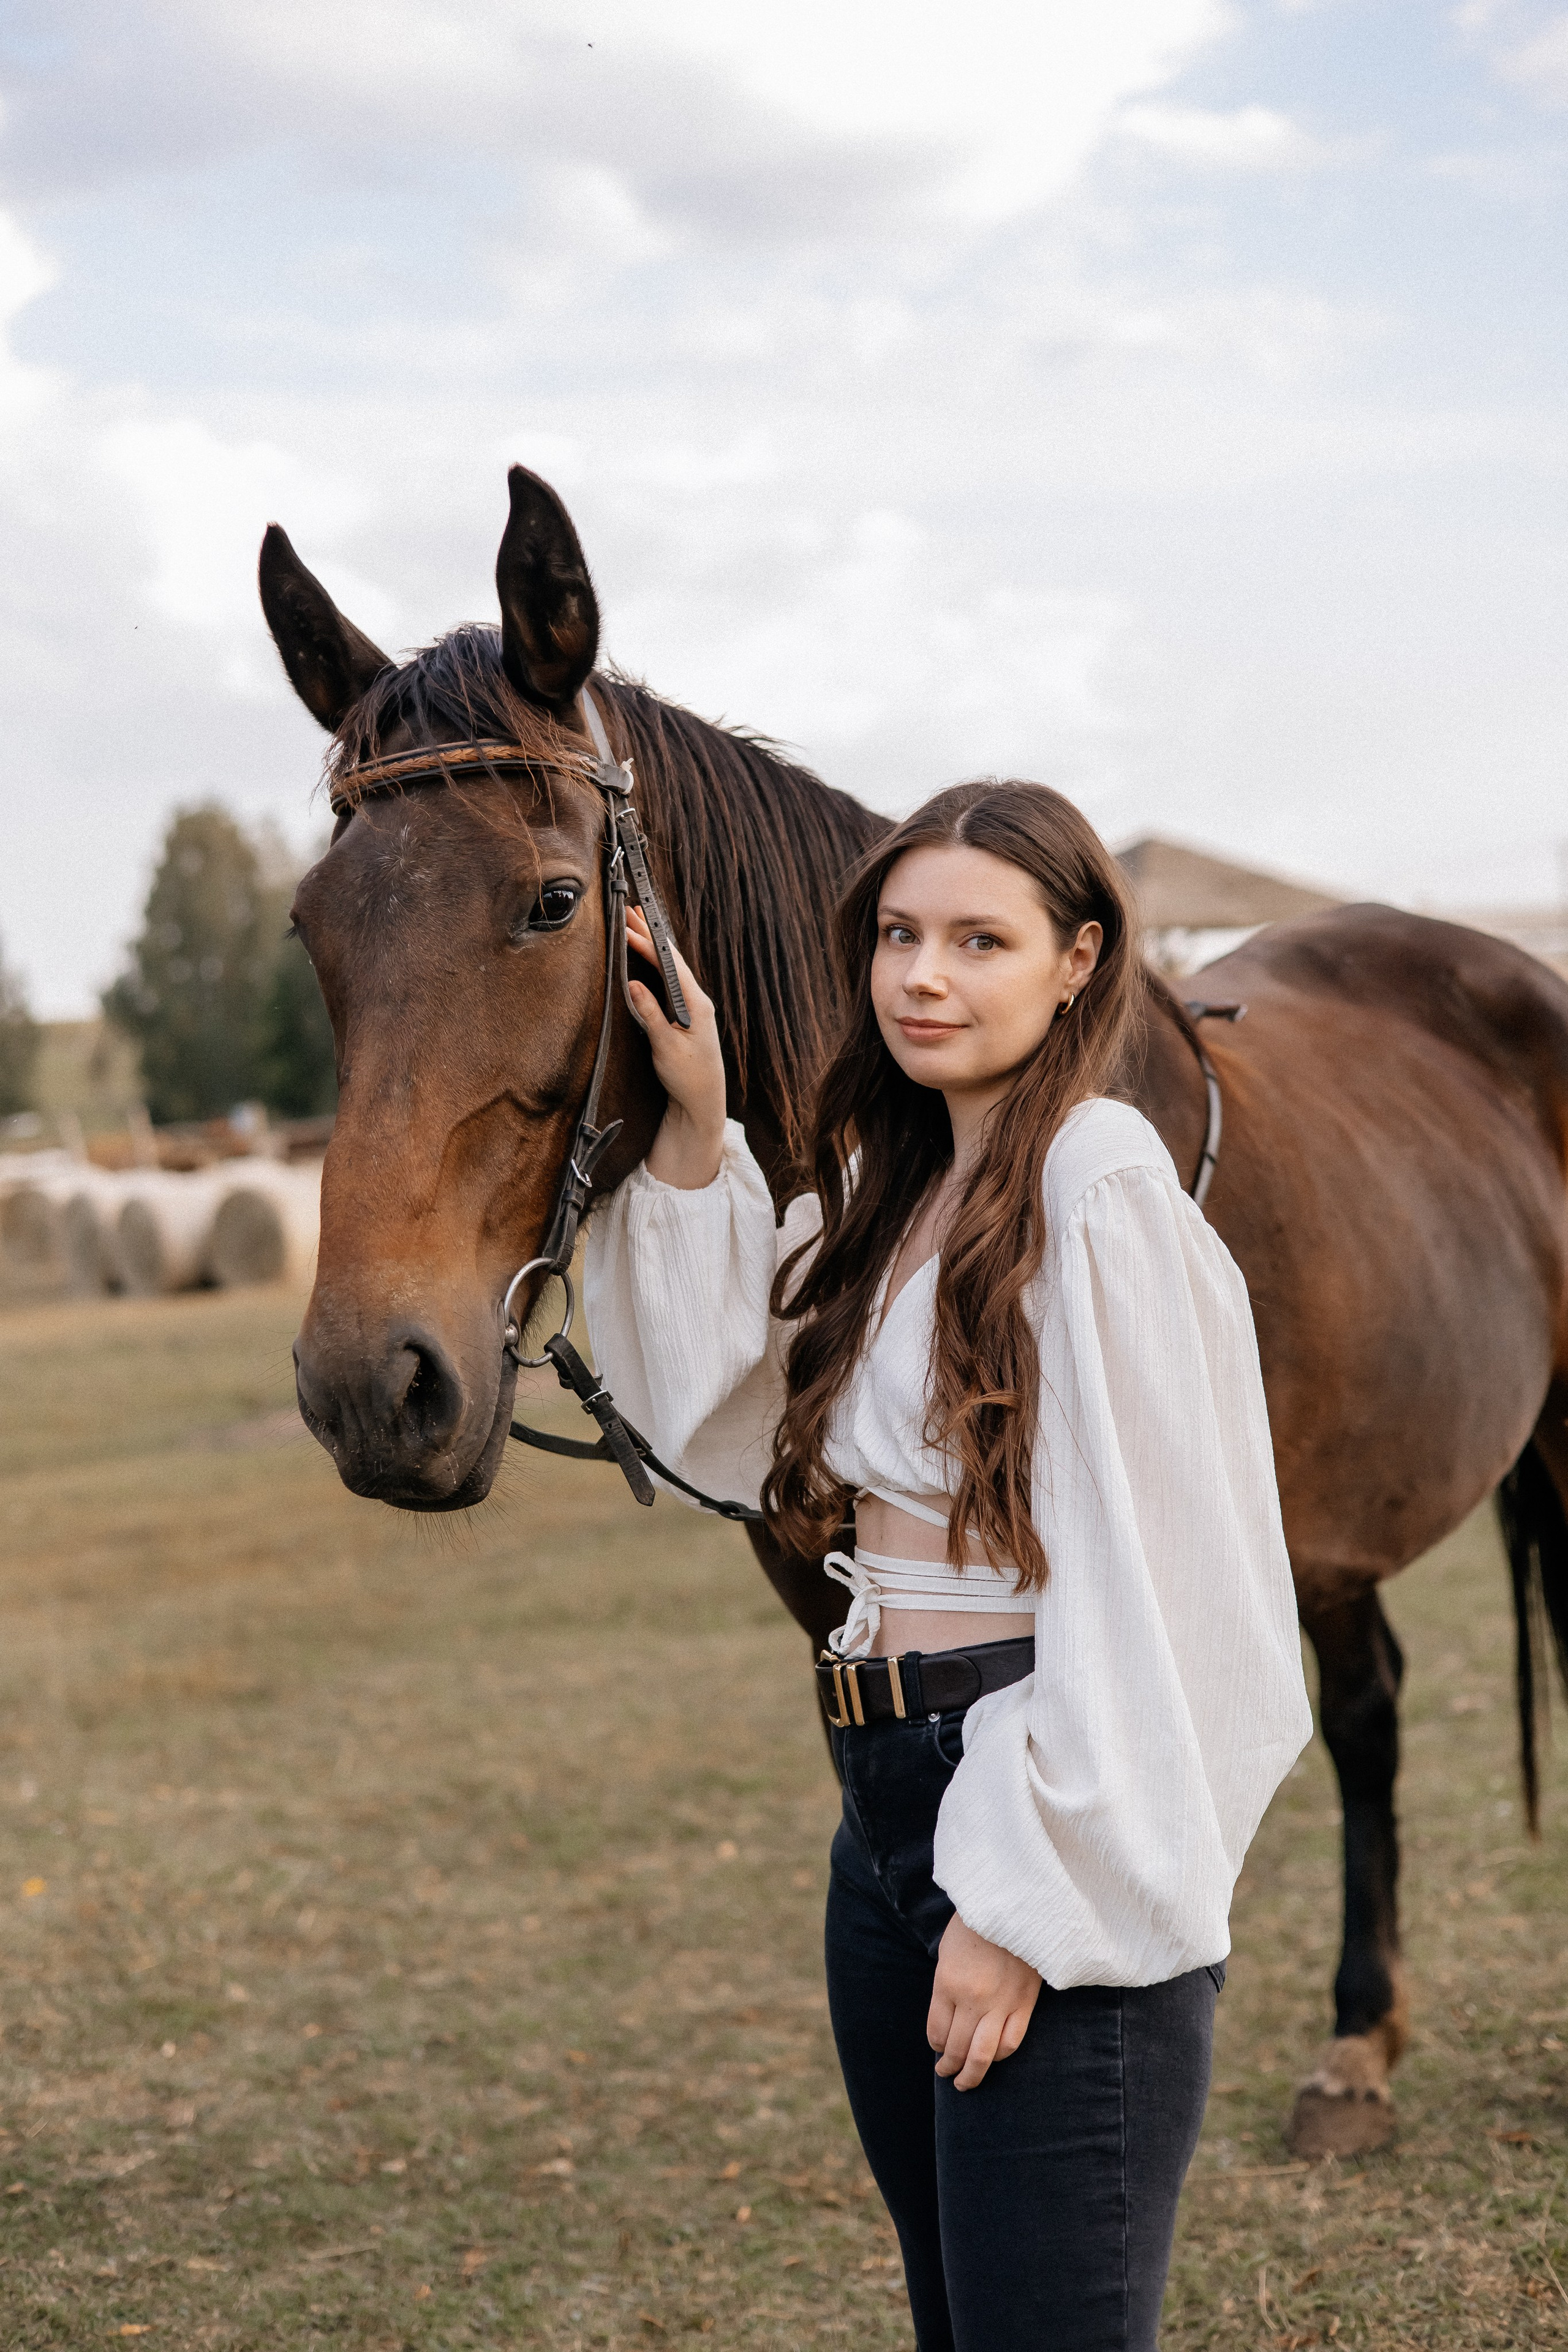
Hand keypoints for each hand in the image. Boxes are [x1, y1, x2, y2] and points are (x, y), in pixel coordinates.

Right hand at [626, 905, 727, 1189]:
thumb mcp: (666, 1047)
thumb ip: (651, 1014)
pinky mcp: (686, 1015)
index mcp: (696, 1004)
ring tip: (634, 926)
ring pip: (670, 968)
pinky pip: (670, 981)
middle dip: (649, 935)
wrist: (703, 1101)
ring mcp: (693, 1006)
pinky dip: (656, 965)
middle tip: (629, 911)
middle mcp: (697, 1000)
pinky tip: (646, 957)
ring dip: (652, 947)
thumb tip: (633, 984)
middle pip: (671, 959)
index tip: (630, 923)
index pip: (670, 963)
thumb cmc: (688, 1077)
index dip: (649, 941)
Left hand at [927, 1914, 1040, 2090]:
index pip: (936, 2032)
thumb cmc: (975, 1923)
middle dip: (948, 2066)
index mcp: (947, 1983)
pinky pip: (1011, 2042)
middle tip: (945, 2073)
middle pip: (956, 2048)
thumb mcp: (947, 1951)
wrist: (1014, 1904)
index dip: (935, 2044)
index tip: (937, 2047)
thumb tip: (946, 2020)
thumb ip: (945, 1987)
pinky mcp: (1025, 2004)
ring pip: (983, 2055)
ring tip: (965, 2082)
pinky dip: (999, 2056)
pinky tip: (993, 2059)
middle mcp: (972, 1999)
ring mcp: (1000, 2004)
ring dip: (972, 2074)